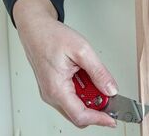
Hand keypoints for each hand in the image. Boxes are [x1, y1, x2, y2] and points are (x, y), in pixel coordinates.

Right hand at [13, 0, 117, 127]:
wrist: (36, 29)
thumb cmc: (52, 37)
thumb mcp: (82, 51)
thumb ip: (99, 72)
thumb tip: (110, 89)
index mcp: (56, 88)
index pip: (80, 115)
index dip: (99, 119)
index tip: (112, 119)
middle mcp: (51, 94)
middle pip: (78, 113)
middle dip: (96, 105)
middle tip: (106, 89)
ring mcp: (51, 91)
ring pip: (75, 105)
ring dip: (90, 96)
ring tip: (93, 76)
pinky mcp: (54, 86)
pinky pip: (71, 96)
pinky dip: (83, 90)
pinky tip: (86, 75)